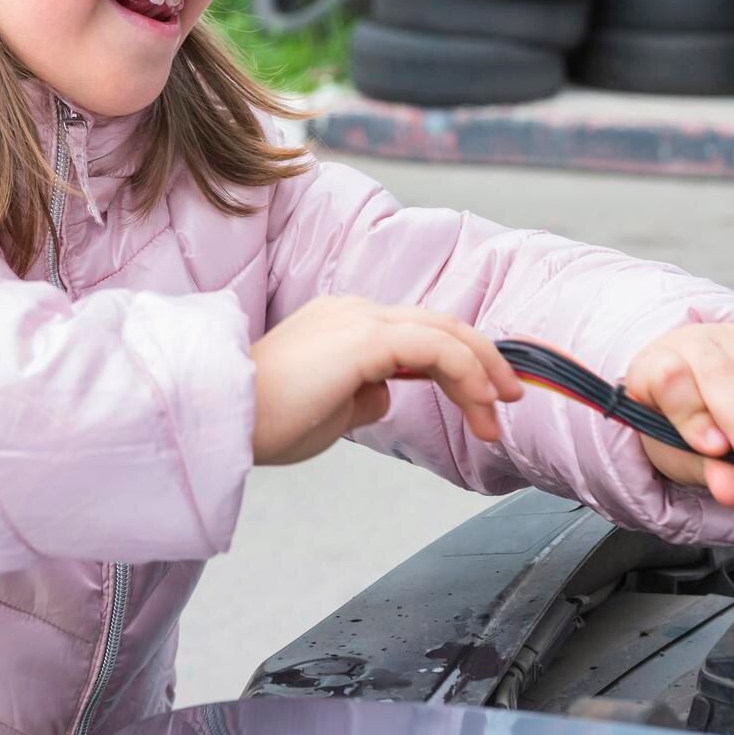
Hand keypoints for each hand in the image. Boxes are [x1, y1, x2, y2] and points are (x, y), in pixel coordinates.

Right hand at [249, 296, 523, 465]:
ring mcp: (359, 319)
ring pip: (444, 332)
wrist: (223, 422)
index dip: (458, 363)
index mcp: (341, 322)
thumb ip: (362, 395)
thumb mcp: (328, 411)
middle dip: (483, 362)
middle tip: (510, 399)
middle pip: (438, 325)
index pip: (416, 333)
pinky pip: (434, 348)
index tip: (484, 401)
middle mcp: (353, 310)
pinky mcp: (365, 339)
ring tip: (499, 414)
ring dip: (482, 373)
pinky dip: (467, 372)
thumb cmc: (262, 424)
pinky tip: (480, 402)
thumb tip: (388, 395)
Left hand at [625, 323, 733, 506]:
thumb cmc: (678, 423)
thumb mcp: (681, 453)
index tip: (714, 448)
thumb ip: (706, 471)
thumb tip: (732, 491)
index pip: (669, 379)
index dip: (692, 412)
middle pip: (720, 377)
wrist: (696, 392)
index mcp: (654, 366)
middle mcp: (694, 345)